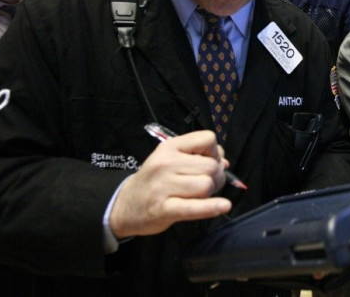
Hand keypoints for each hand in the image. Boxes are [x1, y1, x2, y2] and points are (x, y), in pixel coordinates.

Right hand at [109, 130, 231, 238]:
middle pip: (211, 166)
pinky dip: (212, 207)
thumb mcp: (171, 159)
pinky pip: (195, 207)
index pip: (208, 139)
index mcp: (170, 146)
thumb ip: (197, 156)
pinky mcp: (164, 209)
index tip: (208, 161)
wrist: (124, 204)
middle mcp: (166, 163)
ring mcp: (164, 186)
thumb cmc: (154, 180)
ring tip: (201, 195)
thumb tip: (224, 162)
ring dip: (211, 193)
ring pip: (206, 185)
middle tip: (207, 184)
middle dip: (217, 176)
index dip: (214, 152)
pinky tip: (223, 206)